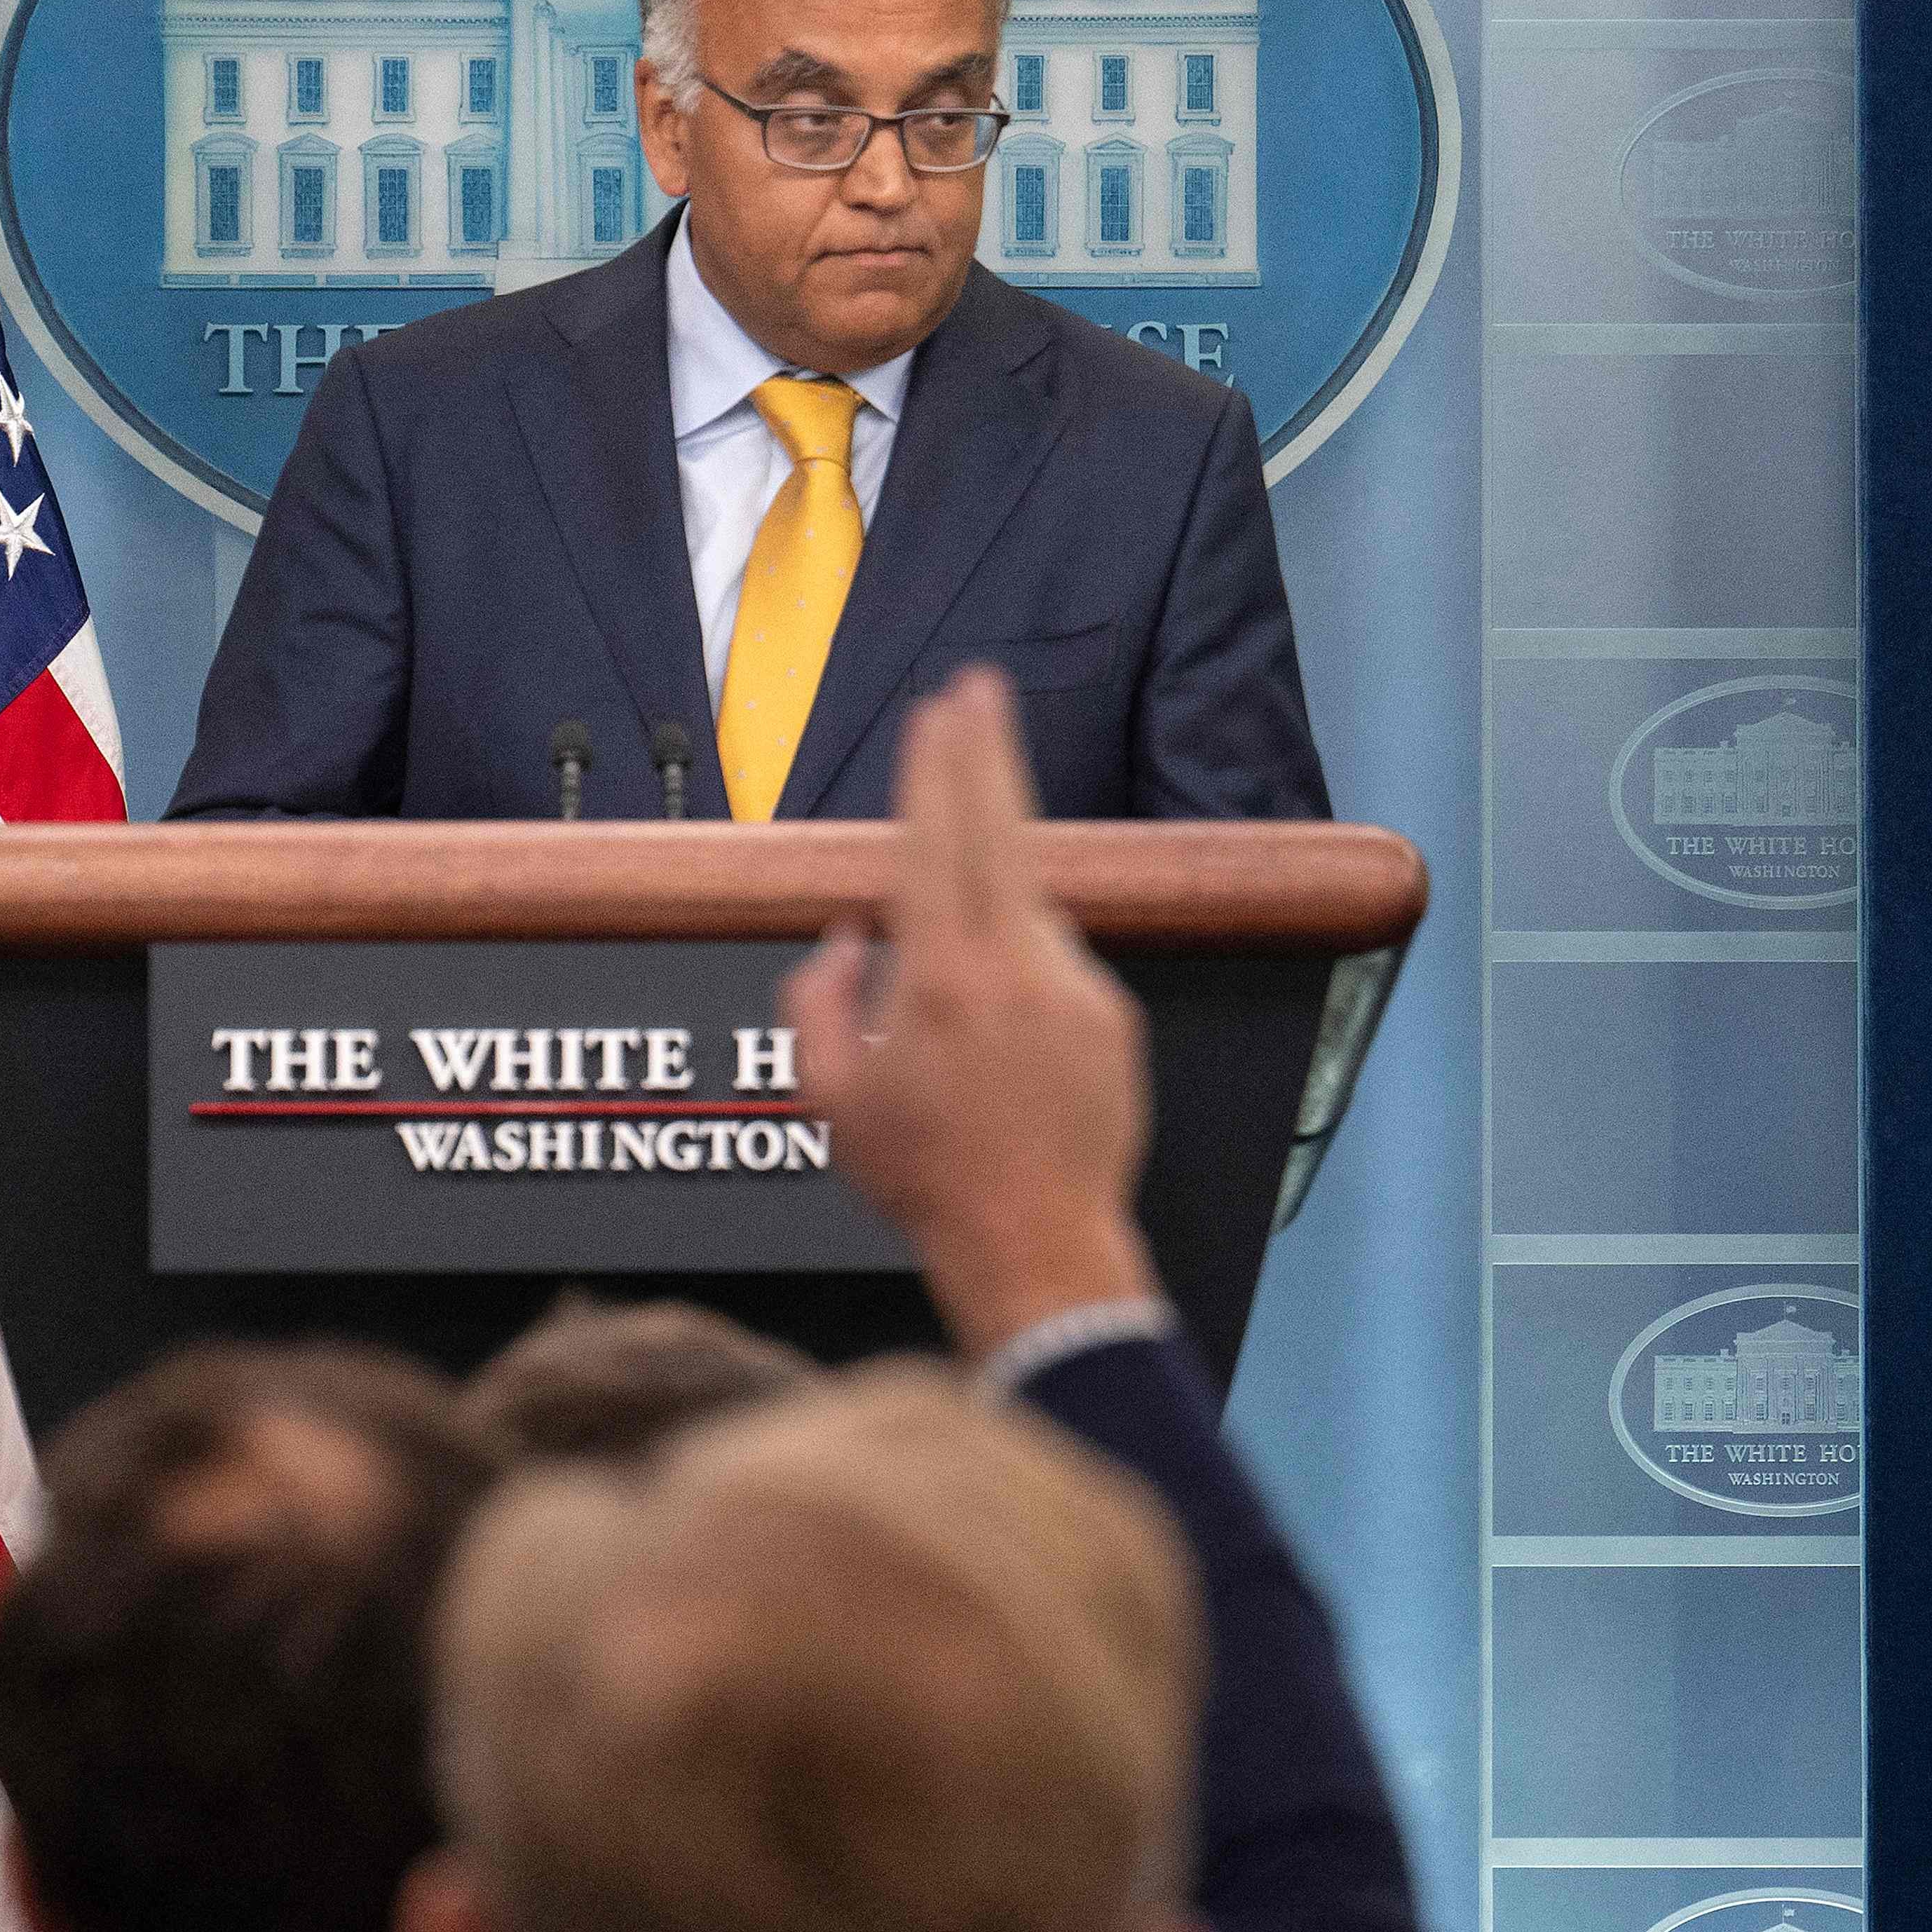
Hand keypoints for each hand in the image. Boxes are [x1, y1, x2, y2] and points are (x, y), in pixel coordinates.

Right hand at [781, 668, 1159, 1358]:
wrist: (1035, 1241)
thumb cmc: (925, 1180)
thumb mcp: (830, 1099)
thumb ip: (818, 1002)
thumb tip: (845, 939)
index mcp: (940, 981)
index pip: (937, 844)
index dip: (935, 771)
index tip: (937, 713)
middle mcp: (1015, 971)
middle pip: (1001, 830)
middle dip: (986, 753)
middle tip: (979, 690)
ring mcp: (1074, 990)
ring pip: (1027, 914)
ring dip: (993, 921)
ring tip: (963, 1019)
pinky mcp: (1113, 1018)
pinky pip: (1056, 972)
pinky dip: (1025, 984)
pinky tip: (1005, 1056)